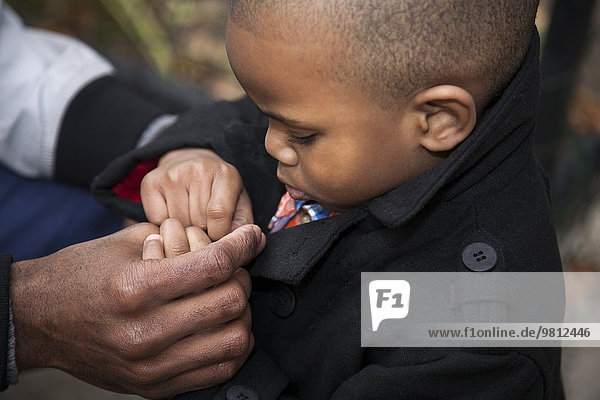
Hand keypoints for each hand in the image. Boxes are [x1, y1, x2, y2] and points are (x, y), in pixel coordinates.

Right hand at [10, 222, 265, 398]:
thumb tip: (229, 236)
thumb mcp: (123, 243)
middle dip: (242, 277)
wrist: (38, 321)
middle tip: (233, 268)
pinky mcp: (154, 387)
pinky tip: (219, 326)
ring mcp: (151, 366)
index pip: (214, 265)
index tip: (252, 237)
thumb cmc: (80, 276)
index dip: (243, 245)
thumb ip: (179, 236)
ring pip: (234, 340)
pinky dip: (230, 344)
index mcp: (135, 288)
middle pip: (230, 302)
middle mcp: (145, 332)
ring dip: (241, 314)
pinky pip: (218, 370)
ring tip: (227, 297)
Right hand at [141, 148, 252, 240]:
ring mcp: (172, 174)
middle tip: (203, 223)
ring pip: (177, 223)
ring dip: (183, 229)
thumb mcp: (239, 204)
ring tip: (189, 217)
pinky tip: (173, 213)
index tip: (217, 234)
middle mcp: (199, 169)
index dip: (218, 233)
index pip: (219, 215)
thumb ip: (243, 223)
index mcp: (226, 174)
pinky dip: (164, 225)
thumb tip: (238, 237)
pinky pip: (157, 220)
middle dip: (201, 231)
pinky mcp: (150, 181)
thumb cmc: (218, 191)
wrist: (191, 162)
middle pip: (197, 221)